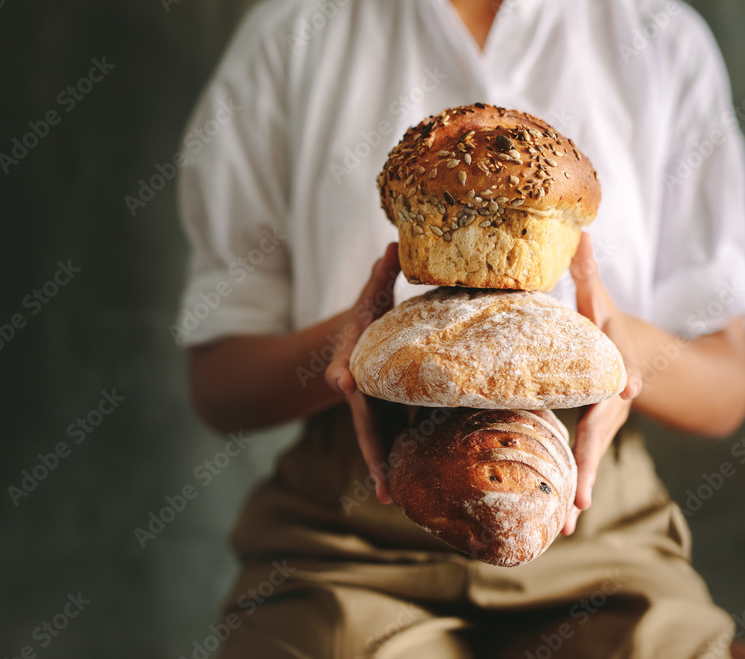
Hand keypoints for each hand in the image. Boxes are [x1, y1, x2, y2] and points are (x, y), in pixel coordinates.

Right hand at [325, 243, 404, 504]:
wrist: (356, 345)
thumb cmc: (366, 321)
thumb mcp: (369, 299)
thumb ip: (379, 278)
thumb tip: (393, 245)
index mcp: (351, 360)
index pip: (345, 366)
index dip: (343, 372)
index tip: (341, 380)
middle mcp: (357, 391)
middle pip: (361, 420)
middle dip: (368, 447)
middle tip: (377, 478)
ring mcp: (369, 412)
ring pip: (374, 442)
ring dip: (380, 468)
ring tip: (391, 498)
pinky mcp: (384, 421)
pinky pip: (389, 444)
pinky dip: (393, 466)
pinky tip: (403, 493)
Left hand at [562, 233, 641, 534]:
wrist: (632, 360)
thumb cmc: (605, 329)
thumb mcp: (600, 303)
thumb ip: (589, 275)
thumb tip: (581, 233)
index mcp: (614, 368)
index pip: (620, 373)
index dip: (626, 378)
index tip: (630, 389)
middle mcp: (612, 402)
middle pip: (600, 432)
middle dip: (589, 462)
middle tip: (579, 499)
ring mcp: (602, 426)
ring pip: (589, 459)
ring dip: (578, 489)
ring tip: (565, 527)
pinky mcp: (589, 438)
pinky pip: (578, 465)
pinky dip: (571, 492)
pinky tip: (558, 526)